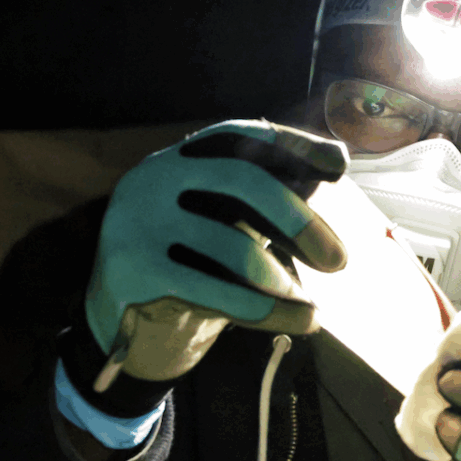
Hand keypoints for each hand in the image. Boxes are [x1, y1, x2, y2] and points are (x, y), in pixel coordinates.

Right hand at [85, 119, 347, 382]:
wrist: (121, 326)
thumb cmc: (191, 265)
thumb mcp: (228, 222)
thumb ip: (269, 195)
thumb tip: (336, 158)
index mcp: (177, 158)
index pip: (238, 135)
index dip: (291, 145)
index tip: (339, 164)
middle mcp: (152, 178)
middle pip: (240, 180)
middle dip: (298, 219)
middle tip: (340, 261)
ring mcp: (137, 222)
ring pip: (231, 246)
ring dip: (282, 281)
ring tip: (314, 310)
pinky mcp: (132, 272)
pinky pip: (215, 291)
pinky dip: (267, 311)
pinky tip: (302, 322)